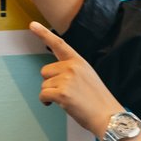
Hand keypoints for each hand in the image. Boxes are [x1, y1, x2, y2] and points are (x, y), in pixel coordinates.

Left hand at [28, 22, 123, 136]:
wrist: (107, 116)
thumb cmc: (97, 100)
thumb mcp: (87, 76)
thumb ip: (71, 70)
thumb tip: (53, 75)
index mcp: (79, 61)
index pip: (59, 44)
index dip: (44, 33)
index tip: (32, 25)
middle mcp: (72, 67)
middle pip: (45, 71)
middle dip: (50, 82)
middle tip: (66, 92)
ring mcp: (67, 79)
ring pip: (44, 85)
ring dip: (51, 94)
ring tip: (68, 99)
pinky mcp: (62, 93)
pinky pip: (43, 95)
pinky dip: (46, 101)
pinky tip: (58, 104)